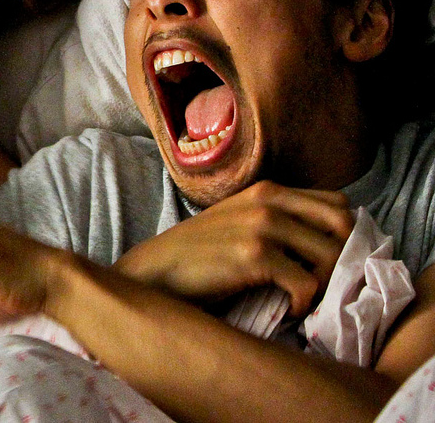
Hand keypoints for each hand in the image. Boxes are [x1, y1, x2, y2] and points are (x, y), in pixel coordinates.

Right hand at [115, 181, 354, 314]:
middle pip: (344, 225)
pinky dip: (304, 305)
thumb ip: (277, 220)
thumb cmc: (199, 255)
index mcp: (268, 190)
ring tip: (305, 298)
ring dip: (327, 285)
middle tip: (324, 283)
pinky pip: (308, 285)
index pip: (337, 203)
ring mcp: (262, 225)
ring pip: (333, 256)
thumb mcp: (239, 222)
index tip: (329, 262)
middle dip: (344, 258)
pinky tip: (288, 310)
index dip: (343, 235)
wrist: (156, 272)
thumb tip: (328, 244)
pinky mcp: (254, 255)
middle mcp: (268, 200)